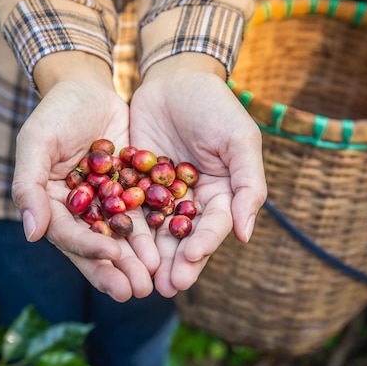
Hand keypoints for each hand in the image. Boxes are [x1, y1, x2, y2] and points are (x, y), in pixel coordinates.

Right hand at [11, 52, 157, 301]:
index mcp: (50, 205)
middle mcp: (78, 212)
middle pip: (95, 247)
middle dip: (114, 270)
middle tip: (135, 292)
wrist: (88, 87)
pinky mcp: (129, 193)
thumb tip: (31, 234)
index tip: (109, 256)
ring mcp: (104, 205)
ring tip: (153, 282)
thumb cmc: (56, 112)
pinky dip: (154, 235)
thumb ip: (29, 186)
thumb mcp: (37, 142)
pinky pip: (142, 217)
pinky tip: (169, 251)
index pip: (67, 234)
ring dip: (136, 262)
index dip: (86, 248)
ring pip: (121, 238)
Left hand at [130, 53, 266, 296]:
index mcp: (222, 193)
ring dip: (151, 257)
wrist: (175, 78)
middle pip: (185, 238)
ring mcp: (162, 194)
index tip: (190, 260)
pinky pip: (130, 210)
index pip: (215, 226)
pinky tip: (117, 247)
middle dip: (177, 263)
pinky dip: (126, 229)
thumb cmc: (215, 106)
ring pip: (156, 232)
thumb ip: (249, 185)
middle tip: (166, 287)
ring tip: (142, 280)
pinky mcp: (136, 184)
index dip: (205, 244)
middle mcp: (192, 200)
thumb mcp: (240, 140)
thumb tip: (246, 235)